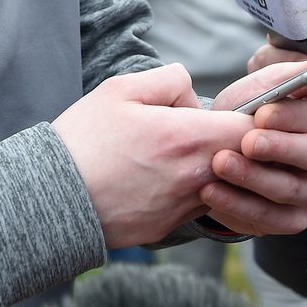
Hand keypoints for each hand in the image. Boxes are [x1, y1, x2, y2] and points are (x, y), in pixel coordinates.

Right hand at [53, 64, 253, 248]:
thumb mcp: (121, 89)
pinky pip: (198, 203)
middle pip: (246, 161)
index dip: (255, 118)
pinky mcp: (170, 226)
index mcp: (189, 137)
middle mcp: (197, 177)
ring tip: (177, 153)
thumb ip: (171, 80)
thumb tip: (194, 97)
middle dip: (238, 144)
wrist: (51, 199)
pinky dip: (192, 189)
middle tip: (210, 130)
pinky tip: (160, 177)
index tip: (241, 111)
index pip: (255, 129)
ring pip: (225, 183)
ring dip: (215, 167)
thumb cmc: (84, 140)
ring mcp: (185, 207)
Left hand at [207, 34, 306, 234]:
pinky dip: (237, 205)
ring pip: (288, 189)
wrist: (223, 147)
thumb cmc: (253, 110)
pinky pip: (270, 219)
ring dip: (251, 177)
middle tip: (246, 141)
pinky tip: (210, 192)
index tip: (260, 114)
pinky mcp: (294, 220)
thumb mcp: (274, 85)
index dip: (292, 116)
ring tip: (219, 163)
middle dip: (278, 148)